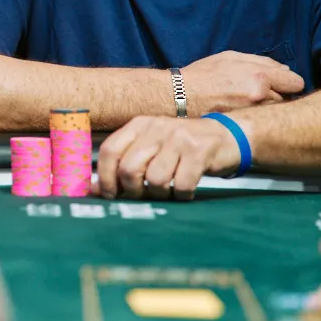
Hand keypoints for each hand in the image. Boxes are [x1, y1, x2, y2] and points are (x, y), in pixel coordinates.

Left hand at [96, 115, 241, 200]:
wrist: (226, 136)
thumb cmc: (180, 147)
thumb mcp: (150, 148)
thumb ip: (123, 164)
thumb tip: (94, 189)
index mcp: (139, 125)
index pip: (109, 150)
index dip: (105, 177)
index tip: (110, 194)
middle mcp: (156, 127)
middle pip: (129, 168)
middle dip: (133, 191)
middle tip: (143, 195)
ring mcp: (179, 138)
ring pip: (155, 180)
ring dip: (160, 194)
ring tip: (168, 190)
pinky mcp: (200, 152)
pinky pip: (181, 185)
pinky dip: (182, 195)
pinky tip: (185, 190)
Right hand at [181, 50, 304, 113]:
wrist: (179, 97)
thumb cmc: (202, 75)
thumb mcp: (229, 57)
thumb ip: (260, 61)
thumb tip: (283, 70)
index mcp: (259, 76)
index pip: (295, 83)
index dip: (289, 83)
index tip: (282, 85)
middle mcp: (260, 97)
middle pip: (286, 100)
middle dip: (277, 97)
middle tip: (260, 96)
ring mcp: (252, 115)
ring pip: (274, 113)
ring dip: (266, 110)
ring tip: (248, 107)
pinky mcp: (243, 127)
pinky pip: (260, 124)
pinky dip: (255, 120)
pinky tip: (243, 116)